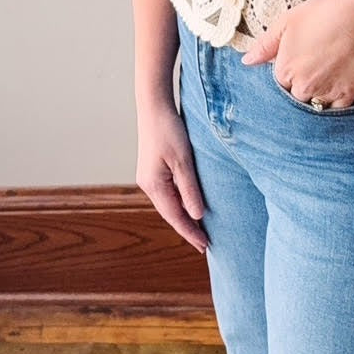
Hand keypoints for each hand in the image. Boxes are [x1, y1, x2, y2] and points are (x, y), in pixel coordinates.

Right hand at [136, 105, 208, 252]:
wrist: (154, 107)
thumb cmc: (169, 130)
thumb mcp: (183, 160)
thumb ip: (190, 189)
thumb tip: (197, 216)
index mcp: (154, 185)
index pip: (175, 217)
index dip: (190, 233)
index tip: (205, 246)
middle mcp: (148, 185)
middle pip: (170, 214)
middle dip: (187, 229)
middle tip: (205, 245)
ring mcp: (149, 178)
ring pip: (168, 205)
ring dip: (184, 217)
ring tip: (200, 230)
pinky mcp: (153, 170)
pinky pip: (168, 194)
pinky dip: (180, 204)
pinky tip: (189, 207)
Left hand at [240, 0, 353, 108]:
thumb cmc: (323, 14)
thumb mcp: (287, 22)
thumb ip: (265, 44)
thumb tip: (247, 61)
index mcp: (284, 70)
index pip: (280, 82)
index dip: (290, 72)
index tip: (301, 60)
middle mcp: (301, 87)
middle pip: (296, 96)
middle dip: (303, 85)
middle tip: (316, 67)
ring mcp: (323, 94)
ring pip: (314, 104)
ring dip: (317, 95)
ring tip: (328, 75)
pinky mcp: (346, 97)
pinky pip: (335, 110)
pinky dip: (335, 104)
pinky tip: (339, 87)